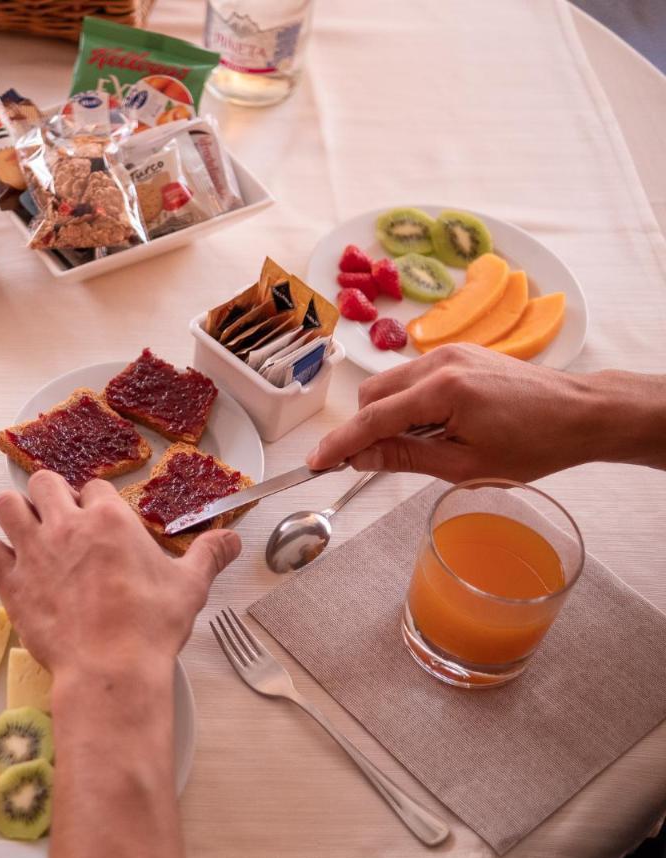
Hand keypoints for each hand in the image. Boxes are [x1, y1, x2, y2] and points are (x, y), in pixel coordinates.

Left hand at [0, 470, 241, 678]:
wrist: (110, 669)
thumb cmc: (150, 626)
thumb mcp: (189, 586)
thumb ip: (208, 555)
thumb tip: (231, 540)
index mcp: (108, 519)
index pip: (95, 487)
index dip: (96, 502)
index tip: (101, 521)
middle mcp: (66, 525)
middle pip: (43, 481)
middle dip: (50, 495)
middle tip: (61, 520)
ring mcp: (34, 552)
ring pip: (6, 504)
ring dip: (15, 513)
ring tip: (28, 533)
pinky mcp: (11, 582)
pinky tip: (9, 566)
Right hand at [305, 344, 604, 482]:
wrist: (581, 413)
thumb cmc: (534, 445)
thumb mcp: (465, 465)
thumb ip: (405, 458)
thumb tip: (358, 458)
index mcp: (442, 391)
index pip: (372, 418)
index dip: (340, 443)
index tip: (315, 462)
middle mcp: (439, 362)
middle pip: (372, 395)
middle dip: (363, 428)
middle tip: (369, 463)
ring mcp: (449, 352)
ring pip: (389, 384)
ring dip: (386, 415)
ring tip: (416, 446)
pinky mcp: (458, 352)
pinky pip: (412, 376)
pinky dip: (407, 402)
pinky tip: (432, 426)